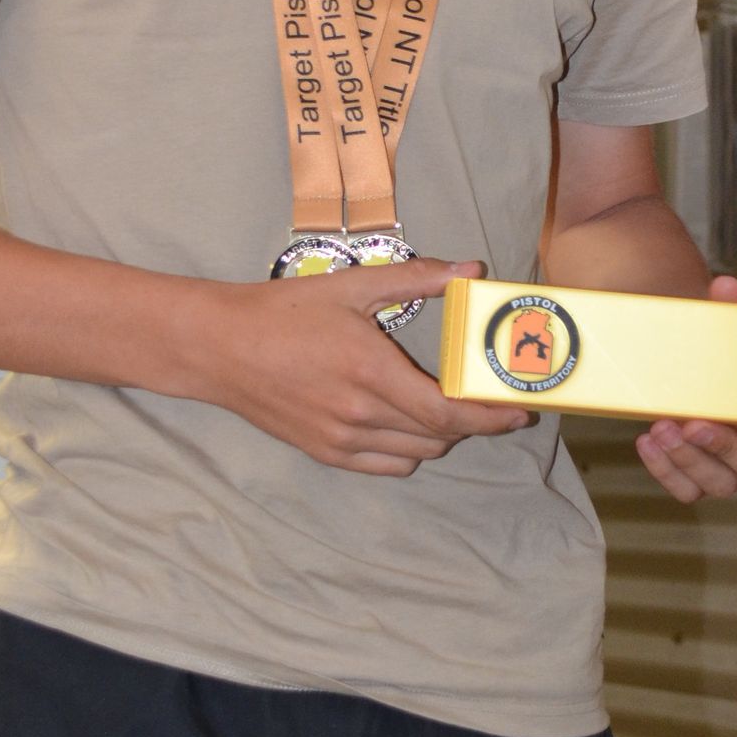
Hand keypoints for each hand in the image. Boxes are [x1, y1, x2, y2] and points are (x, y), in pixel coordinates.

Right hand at [195, 259, 530, 475]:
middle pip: (439, 436)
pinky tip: (406, 424)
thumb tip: (471, 270)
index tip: (517, 410)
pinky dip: (408, 451)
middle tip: (488, 401)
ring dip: (440, 436)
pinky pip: (385, 466)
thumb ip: (418, 279)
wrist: (219, 347)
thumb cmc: (284, 311)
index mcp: (372, 373)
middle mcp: (360, 415)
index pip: (448, 413)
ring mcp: (340, 440)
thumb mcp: (353, 286)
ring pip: (416, 454)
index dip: (489, 417)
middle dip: (472, 423)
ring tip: (446, 408)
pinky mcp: (324, 453)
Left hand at [633, 274, 736, 502]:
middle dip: (728, 450)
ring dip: (691, 460)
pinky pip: (690, 491)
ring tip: (662, 427)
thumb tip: (725, 286)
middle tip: (695, 423)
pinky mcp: (706, 476)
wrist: (712, 365)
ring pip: (724, 486)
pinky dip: (667, 472)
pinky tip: (647, 441)